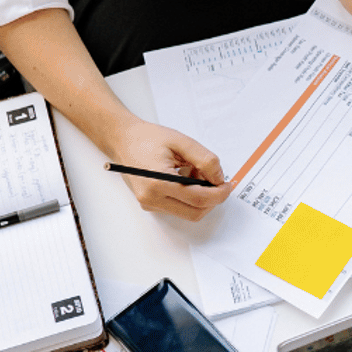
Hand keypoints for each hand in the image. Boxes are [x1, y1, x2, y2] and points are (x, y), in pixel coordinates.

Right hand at [105, 119, 230, 219]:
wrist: (123, 140)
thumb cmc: (148, 138)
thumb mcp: (182, 142)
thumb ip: (205, 160)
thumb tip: (219, 178)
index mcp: (158, 182)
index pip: (199, 199)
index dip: (219, 194)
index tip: (228, 184)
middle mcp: (151, 198)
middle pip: (195, 212)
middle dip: (212, 198)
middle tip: (216, 179)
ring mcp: (149, 204)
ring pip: (188, 212)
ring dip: (200, 198)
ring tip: (195, 173)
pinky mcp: (150, 204)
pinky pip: (178, 208)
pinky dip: (189, 197)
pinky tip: (185, 177)